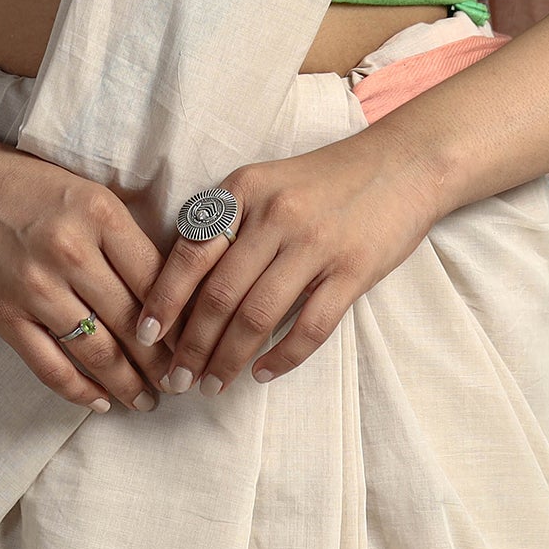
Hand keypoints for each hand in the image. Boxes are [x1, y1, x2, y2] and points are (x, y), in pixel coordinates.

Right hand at [0, 139, 181, 414]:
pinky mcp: (5, 315)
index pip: (156, 278)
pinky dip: (80, 391)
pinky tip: (101, 401)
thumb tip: (170, 292)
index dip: (181, 319)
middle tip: (181, 382)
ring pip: (97, 351)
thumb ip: (123, 236)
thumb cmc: (30, 186)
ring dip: (128, 383)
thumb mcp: (87, 194)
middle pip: (132, 321)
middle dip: (161, 361)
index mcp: (99, 213)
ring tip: (148, 400)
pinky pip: (51, 366)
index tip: (196, 341)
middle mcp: (70, 250)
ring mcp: (35, 287)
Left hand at [129, 131, 441, 395]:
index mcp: (246, 188)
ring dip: (228, 359)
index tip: (145, 335)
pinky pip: (309, 327)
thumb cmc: (326, 179)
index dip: (164, 299)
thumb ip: (229, 221)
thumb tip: (183, 285)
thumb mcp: (268, 182)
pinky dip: (281, 358)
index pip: (192, 252)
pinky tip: (262, 373)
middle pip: (220, 293)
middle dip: (192, 345)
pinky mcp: (353, 271)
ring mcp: (316, 244)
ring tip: (212, 385)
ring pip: (257, 316)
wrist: (402, 163)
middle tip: (176, 379)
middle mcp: (276, 215)